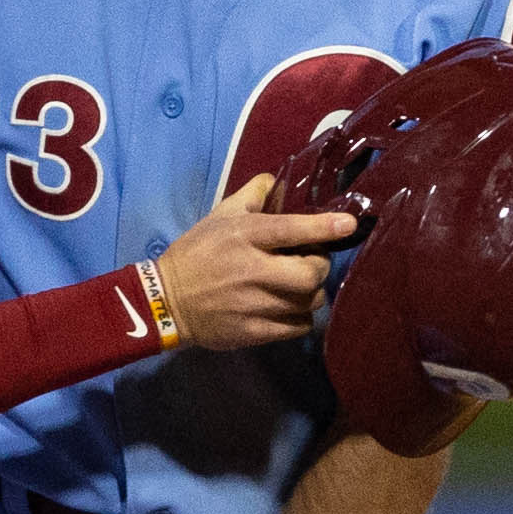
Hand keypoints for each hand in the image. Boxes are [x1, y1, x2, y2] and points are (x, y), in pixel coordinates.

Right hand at [146, 171, 351, 349]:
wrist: (164, 302)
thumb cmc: (196, 254)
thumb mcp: (218, 216)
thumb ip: (252, 195)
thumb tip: (277, 181)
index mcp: (245, 237)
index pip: (292, 229)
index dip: (325, 227)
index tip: (348, 224)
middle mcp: (253, 271)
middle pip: (312, 273)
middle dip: (319, 267)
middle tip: (308, 263)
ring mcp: (254, 305)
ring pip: (309, 302)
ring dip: (310, 293)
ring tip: (297, 287)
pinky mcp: (253, 332)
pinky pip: (298, 328)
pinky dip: (300, 318)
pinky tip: (287, 309)